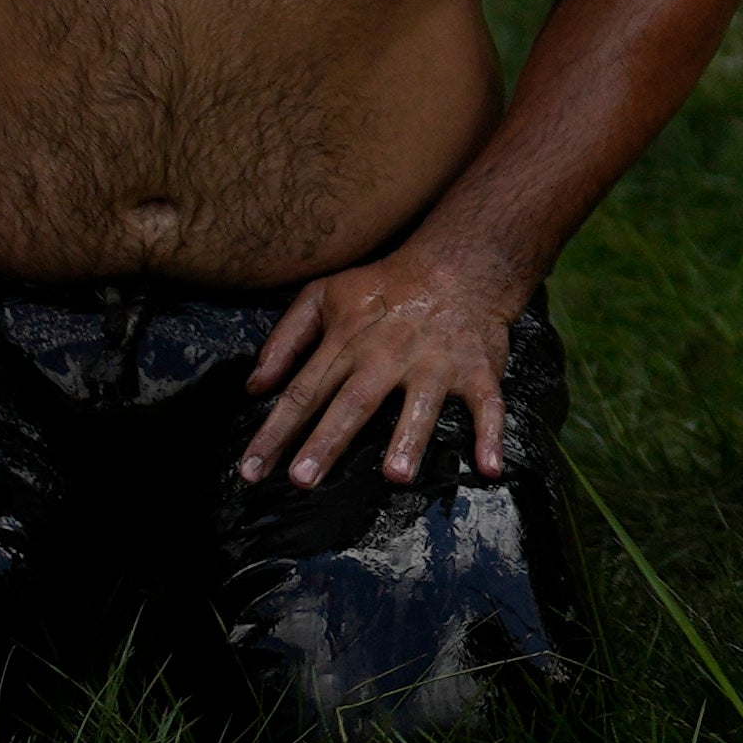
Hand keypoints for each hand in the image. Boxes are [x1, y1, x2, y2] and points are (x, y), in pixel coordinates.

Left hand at [240, 243, 521, 484]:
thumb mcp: (322, 296)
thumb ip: (284, 340)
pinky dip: (491, 434)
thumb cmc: (382, 288)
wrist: (457, 263)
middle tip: (303, 479)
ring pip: (420, 404)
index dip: (275, 431)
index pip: (303, 391)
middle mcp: (388, 355)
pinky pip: (487, 404)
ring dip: (409, 438)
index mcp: (347, 341)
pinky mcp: (476, 371)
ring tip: (395, 476)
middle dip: (327, 440)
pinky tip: (488, 466)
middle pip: (353, 402)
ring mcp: (435, 363)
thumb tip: (254, 388)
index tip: (250, 470)